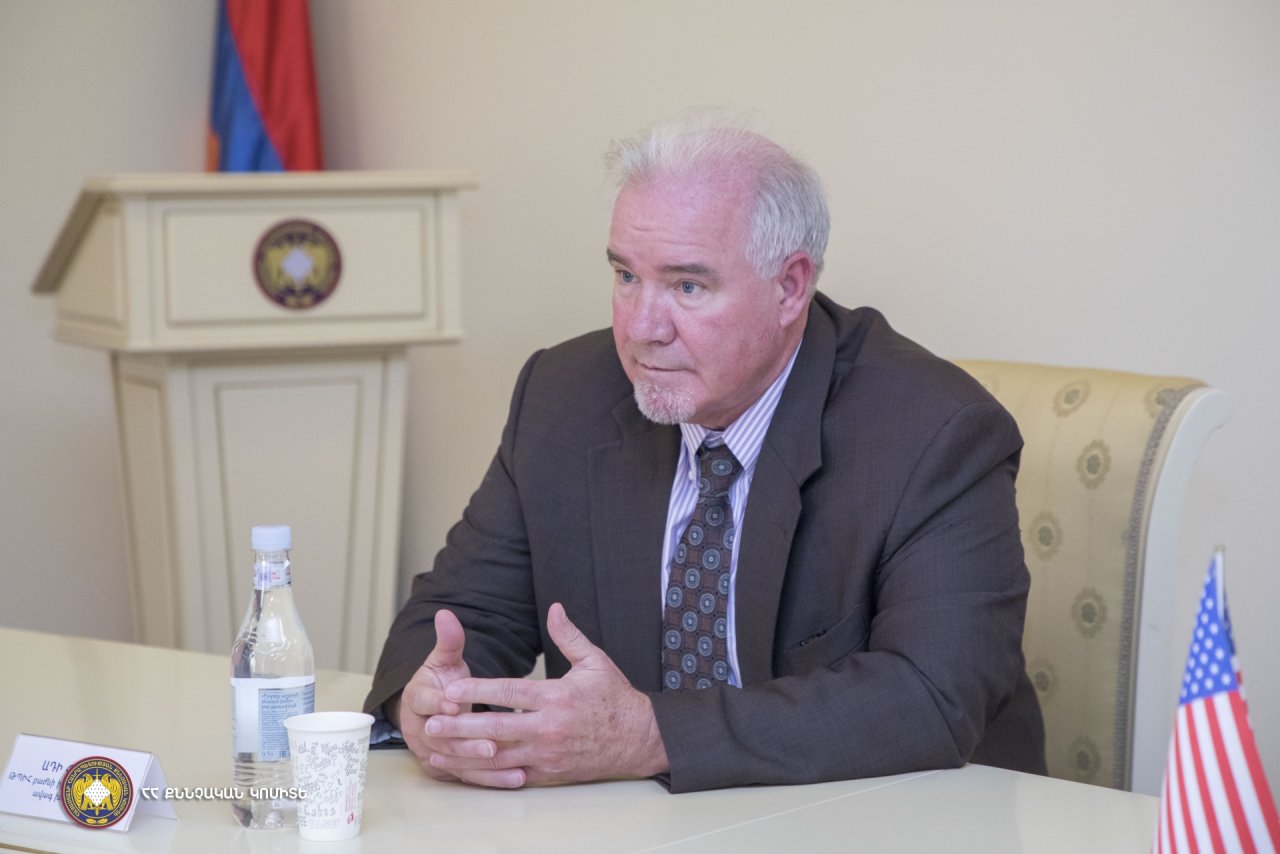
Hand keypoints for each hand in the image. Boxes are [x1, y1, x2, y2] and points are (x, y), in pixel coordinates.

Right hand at [396, 609, 496, 782]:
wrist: (428, 714)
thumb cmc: (441, 683)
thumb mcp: (443, 661)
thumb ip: (448, 641)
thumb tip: (445, 614)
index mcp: (417, 699)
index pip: (424, 701)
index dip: (438, 703)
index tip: (454, 704)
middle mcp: (421, 729)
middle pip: (440, 737)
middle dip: (464, 739)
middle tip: (490, 742)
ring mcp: (433, 752)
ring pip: (455, 759)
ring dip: (478, 762)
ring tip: (503, 757)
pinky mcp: (448, 769)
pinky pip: (470, 776)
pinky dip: (492, 778)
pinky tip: (515, 778)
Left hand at [423, 603, 669, 787]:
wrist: (638, 739)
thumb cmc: (615, 698)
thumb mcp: (595, 661)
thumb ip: (569, 636)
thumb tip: (555, 607)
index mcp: (556, 698)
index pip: (509, 692)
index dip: (478, 690)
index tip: (452, 688)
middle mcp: (548, 728)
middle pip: (495, 728)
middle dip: (460, 725)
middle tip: (431, 723)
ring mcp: (547, 755)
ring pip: (498, 757)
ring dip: (465, 754)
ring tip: (437, 750)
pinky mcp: (548, 773)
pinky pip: (511, 776)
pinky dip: (485, 774)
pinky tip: (465, 771)